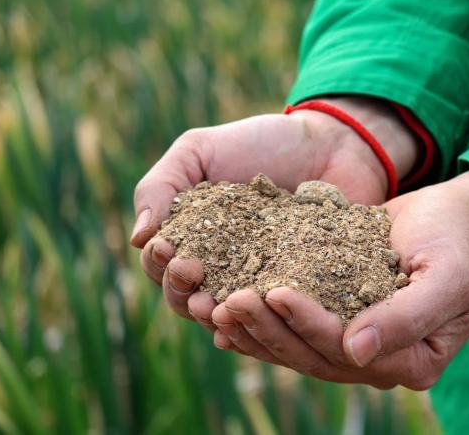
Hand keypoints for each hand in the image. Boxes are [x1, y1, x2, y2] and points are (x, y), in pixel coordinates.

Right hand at [130, 97, 416, 328]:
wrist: (331, 143)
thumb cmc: (260, 143)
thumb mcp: (200, 150)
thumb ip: (161, 185)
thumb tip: (137, 237)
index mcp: (191, 241)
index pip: (161, 267)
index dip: (159, 263)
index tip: (169, 248)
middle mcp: (221, 271)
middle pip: (188, 300)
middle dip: (183, 292)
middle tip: (193, 273)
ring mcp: (260, 285)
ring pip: (228, 317)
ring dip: (216, 317)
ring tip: (216, 308)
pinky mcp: (300, 294)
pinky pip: (277, 320)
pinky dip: (262, 325)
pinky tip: (256, 321)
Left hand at [210, 169, 468, 388]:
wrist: (463, 218)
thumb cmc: (461, 242)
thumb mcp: (447, 276)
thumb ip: (408, 318)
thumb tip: (356, 352)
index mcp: (413, 360)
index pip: (348, 351)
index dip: (309, 324)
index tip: (275, 292)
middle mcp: (381, 359)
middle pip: (314, 355)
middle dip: (269, 329)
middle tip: (230, 301)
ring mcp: (359, 340)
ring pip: (298, 345)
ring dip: (256, 327)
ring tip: (216, 305)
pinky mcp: (341, 314)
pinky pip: (296, 324)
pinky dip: (262, 318)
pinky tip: (225, 308)